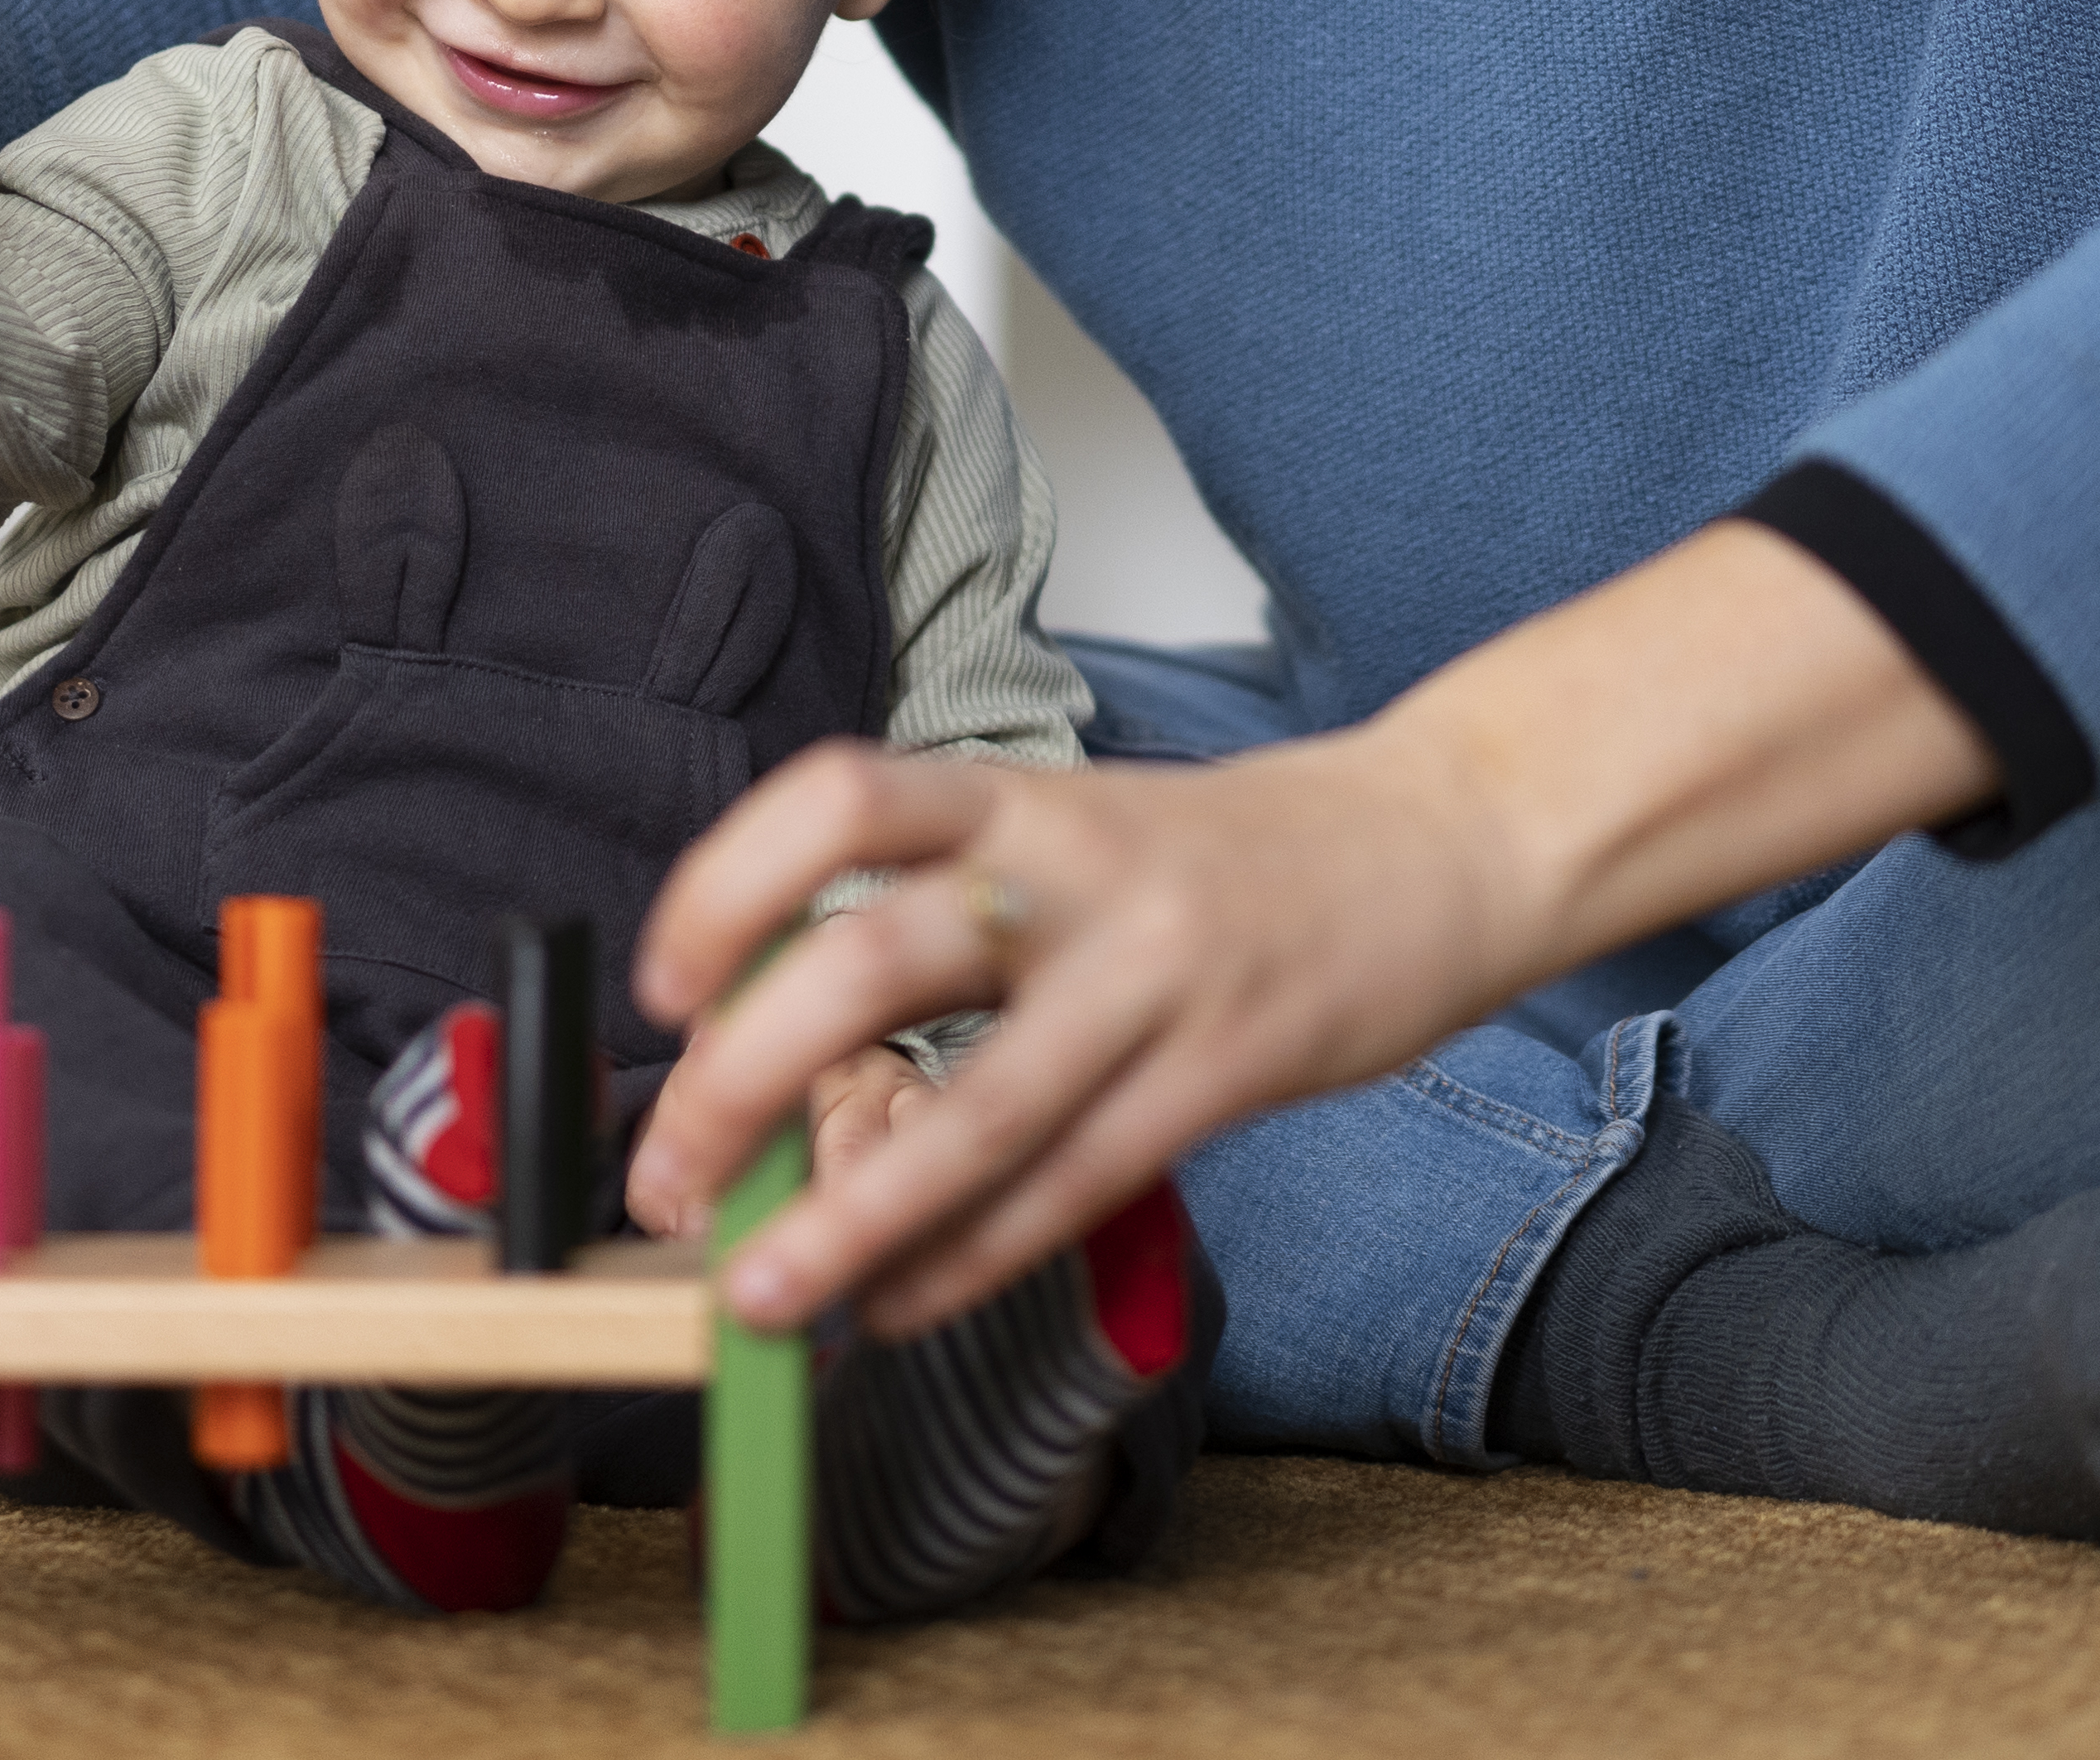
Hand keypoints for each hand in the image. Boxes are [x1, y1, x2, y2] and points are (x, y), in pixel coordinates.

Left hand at [628, 521, 2003, 1337]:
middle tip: (667, 1171)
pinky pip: (1072, 1185)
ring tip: (758, 1292)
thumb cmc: (1220, 861)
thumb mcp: (1073, 833)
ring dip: (848, 1214)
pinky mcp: (1228, 1071)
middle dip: (746, 1076)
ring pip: (978, 1106)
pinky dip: (966, 1261)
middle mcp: (1081, 871)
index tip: (662, 982)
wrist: (1437, 846)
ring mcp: (1159, 974)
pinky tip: (895, 1306)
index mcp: (1024, 794)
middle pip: (880, 957)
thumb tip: (772, 1060)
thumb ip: (946, 919)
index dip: (728, 883)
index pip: (843, 798)